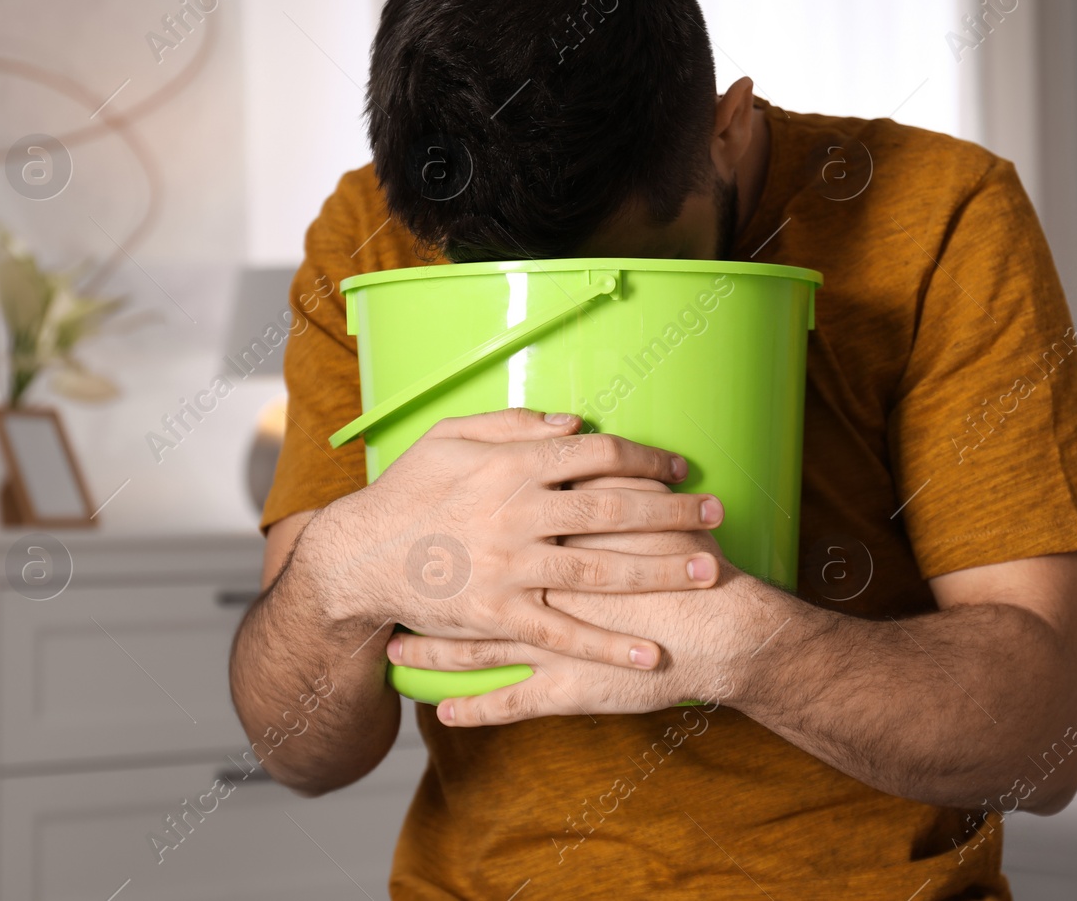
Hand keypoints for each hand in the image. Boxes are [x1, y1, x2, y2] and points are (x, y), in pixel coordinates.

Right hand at [304, 409, 724, 670]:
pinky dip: (608, 645)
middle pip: (612, 509)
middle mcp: (516, 512)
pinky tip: (650, 654)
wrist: (357, 558)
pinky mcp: (498, 614)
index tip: (680, 467)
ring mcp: (509, 567)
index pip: (596, 454)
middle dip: (673, 512)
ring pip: (599, 570)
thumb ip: (513, 423)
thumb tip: (575, 422)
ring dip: (660, 571)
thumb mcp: (450, 437)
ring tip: (709, 571)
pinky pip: (562, 632)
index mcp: (511, 465)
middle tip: (719, 513)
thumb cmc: (407, 491)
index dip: (646, 457)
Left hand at [386, 476, 783, 723]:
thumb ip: (601, 469)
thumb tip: (572, 435)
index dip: (448, 526)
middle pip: (465, 590)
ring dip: (434, 655)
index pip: (487, 532)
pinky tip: (445, 715)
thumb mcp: (643, 498)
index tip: (413, 524)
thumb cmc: (689, 558)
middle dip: (422, 593)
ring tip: (395, 654)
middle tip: (386, 590)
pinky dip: (476, 710)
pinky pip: (508, 703)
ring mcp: (547, 642)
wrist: (720, 626)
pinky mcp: (564, 687)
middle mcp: (536, 590)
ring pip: (475, 651)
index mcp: (551, 541)